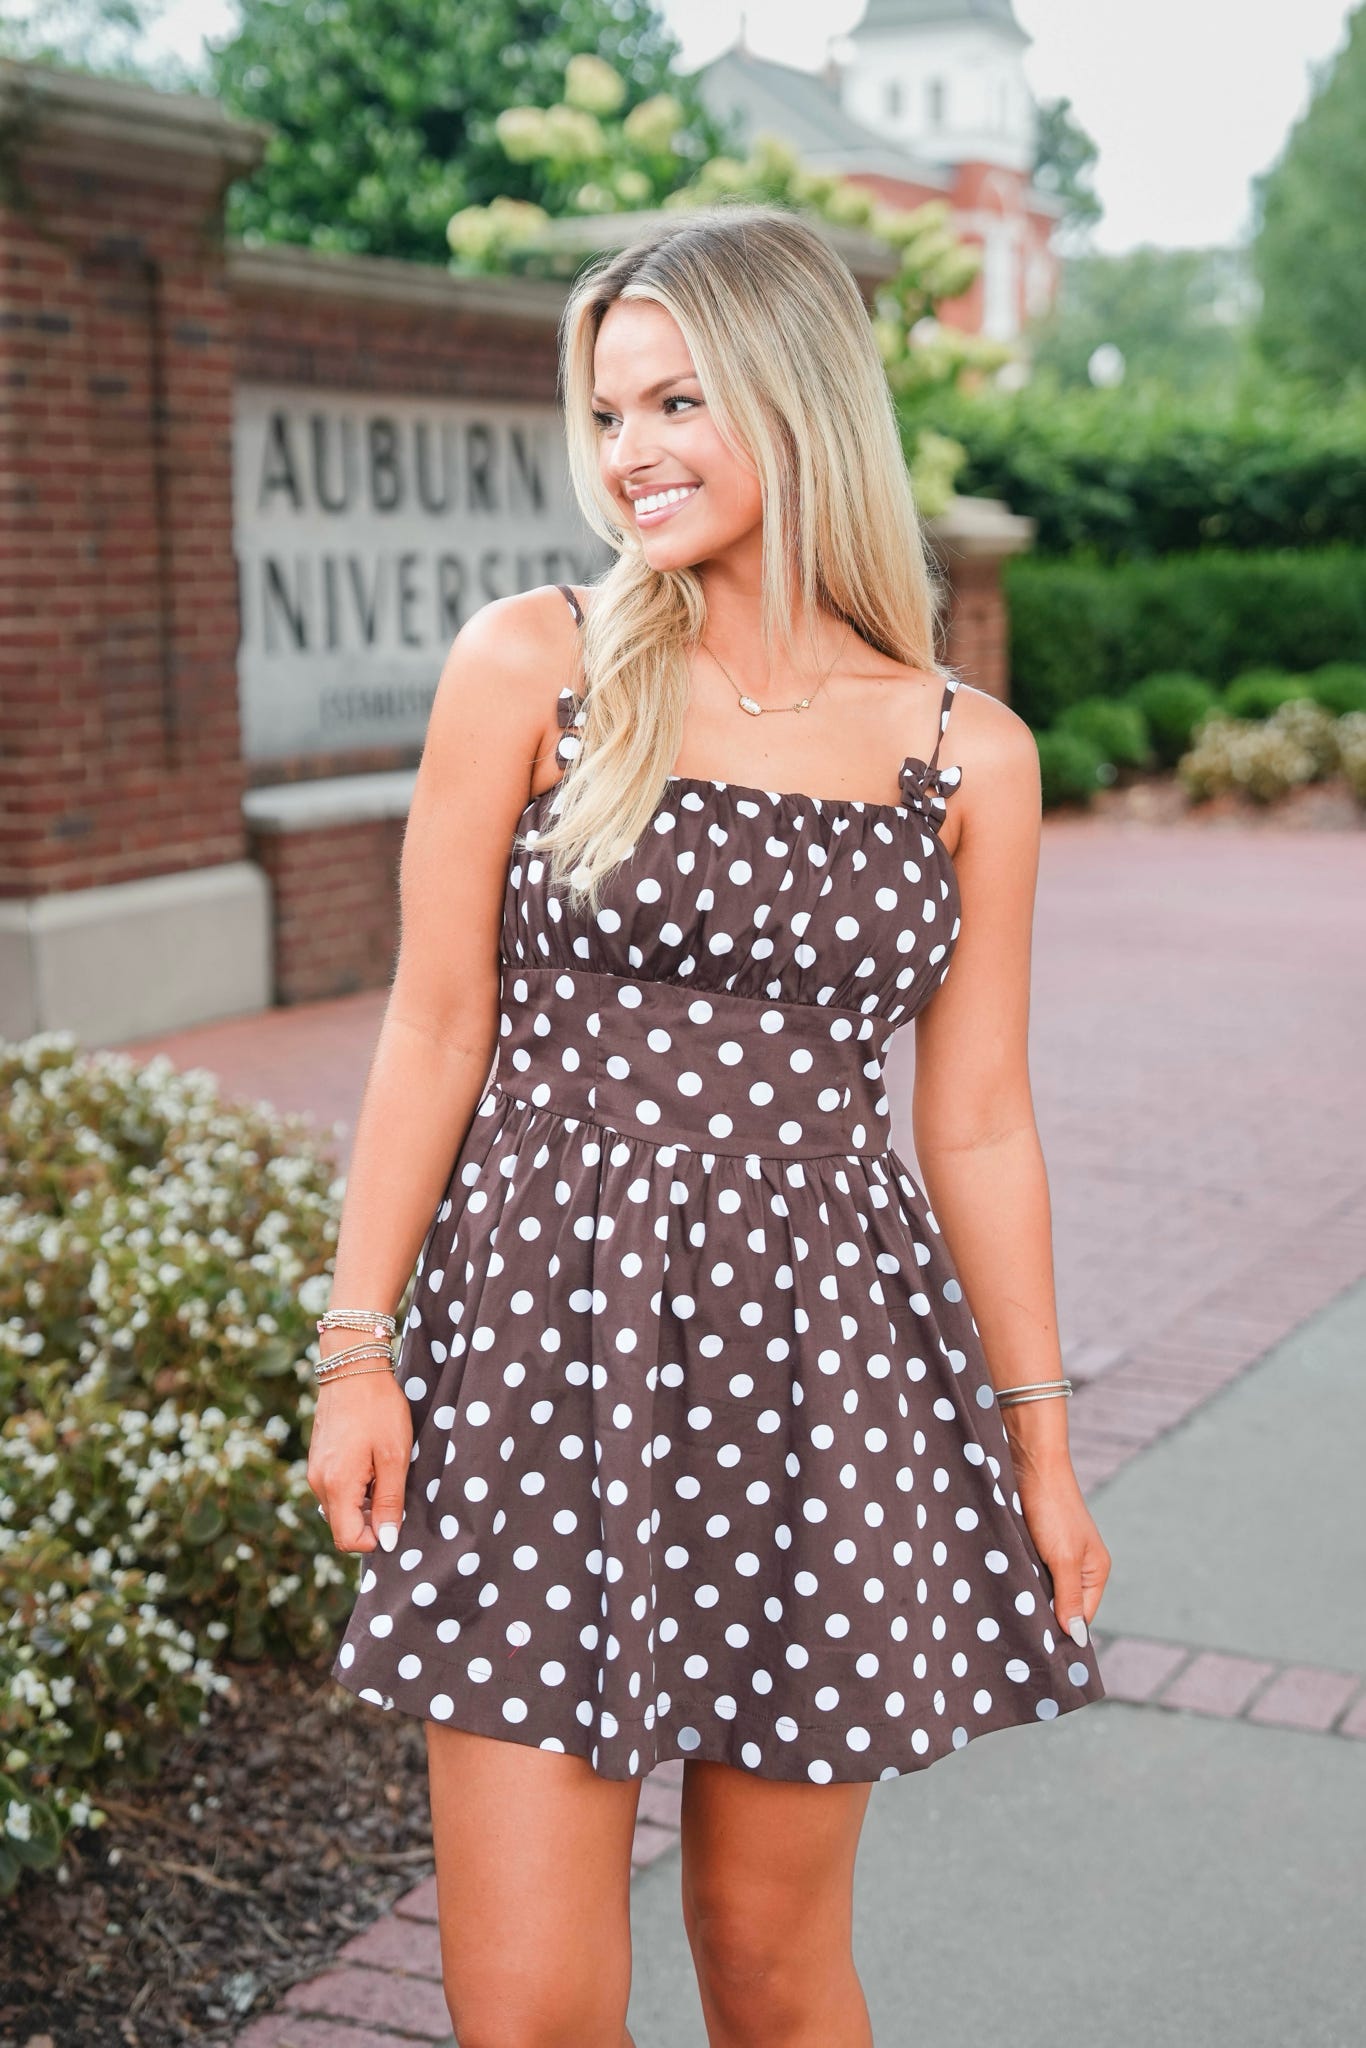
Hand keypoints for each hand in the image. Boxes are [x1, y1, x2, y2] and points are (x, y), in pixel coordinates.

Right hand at [308, 1371, 413, 1554]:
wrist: (353, 1367)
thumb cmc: (379, 1409)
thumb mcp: (394, 1457)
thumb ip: (389, 1502)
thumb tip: (387, 1541)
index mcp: (336, 1486)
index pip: (348, 1540)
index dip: (376, 1538)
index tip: (396, 1515)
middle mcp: (319, 1483)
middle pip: (343, 1527)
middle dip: (371, 1520)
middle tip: (394, 1488)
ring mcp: (315, 1471)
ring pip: (340, 1508)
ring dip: (364, 1502)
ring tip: (384, 1470)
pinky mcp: (318, 1460)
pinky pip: (336, 1489)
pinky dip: (356, 1487)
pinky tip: (372, 1461)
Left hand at [1014, 1463, 1110, 1643]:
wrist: (1030, 1462)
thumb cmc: (1053, 1508)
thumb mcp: (1064, 1559)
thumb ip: (1069, 1598)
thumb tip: (1076, 1636)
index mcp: (1095, 1572)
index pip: (1082, 1618)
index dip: (1062, 1632)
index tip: (1039, 1646)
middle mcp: (1080, 1565)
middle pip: (1062, 1605)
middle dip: (1043, 1614)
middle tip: (1020, 1630)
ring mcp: (1057, 1554)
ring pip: (1043, 1589)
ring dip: (1029, 1595)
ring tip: (1010, 1607)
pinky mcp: (1036, 1543)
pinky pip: (1030, 1571)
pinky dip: (1020, 1577)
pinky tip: (1005, 1582)